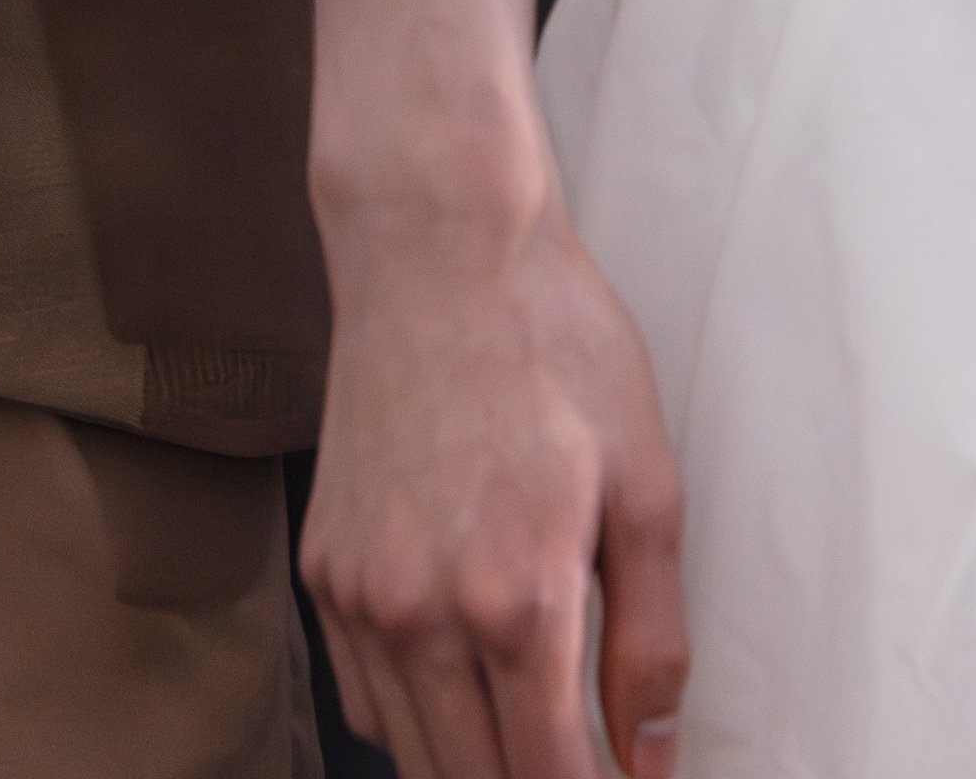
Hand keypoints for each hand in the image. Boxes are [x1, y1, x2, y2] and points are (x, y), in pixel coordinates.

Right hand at [301, 184, 687, 778]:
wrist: (435, 248)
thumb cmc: (552, 345)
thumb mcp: (646, 487)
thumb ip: (653, 643)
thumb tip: (651, 755)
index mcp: (519, 601)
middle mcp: (423, 612)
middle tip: (581, 759)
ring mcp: (359, 591)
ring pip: (410, 757)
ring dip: (471, 769)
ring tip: (525, 741)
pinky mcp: (322, 563)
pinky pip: (362, 697)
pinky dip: (411, 725)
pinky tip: (460, 693)